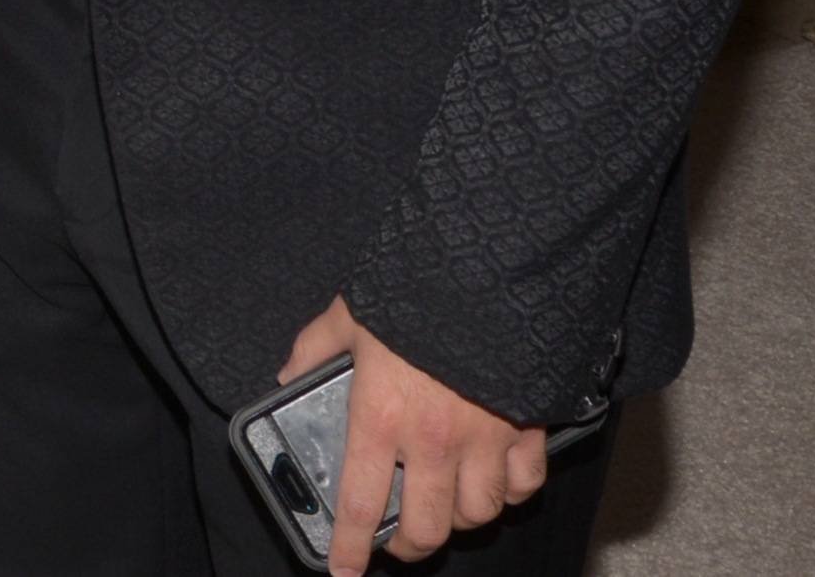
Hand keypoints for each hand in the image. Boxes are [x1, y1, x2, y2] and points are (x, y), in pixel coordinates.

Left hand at [280, 297, 547, 572]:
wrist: (485, 267)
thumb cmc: (412, 290)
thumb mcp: (349, 314)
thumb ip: (314, 347)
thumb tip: (288, 372)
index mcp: (380, 418)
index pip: (361, 504)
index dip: (351, 547)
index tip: (345, 569)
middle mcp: (432, 442)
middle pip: (426, 528)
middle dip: (409, 545)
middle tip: (399, 540)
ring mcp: (484, 439)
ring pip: (476, 513)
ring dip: (458, 518)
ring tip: (443, 507)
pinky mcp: (526, 426)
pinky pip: (524, 484)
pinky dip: (511, 492)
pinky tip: (495, 483)